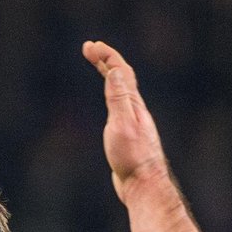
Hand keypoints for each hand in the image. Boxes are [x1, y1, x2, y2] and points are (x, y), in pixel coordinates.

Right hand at [84, 40, 171, 200]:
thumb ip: (118, 98)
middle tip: (88, 48)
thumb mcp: (122, 125)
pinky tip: (109, 100)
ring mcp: (133, 121)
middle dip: (105, 59)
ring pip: (121, 90)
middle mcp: (135, 109)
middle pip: (121, 77)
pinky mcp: (128, 134)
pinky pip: (119, 104)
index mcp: (133, 104)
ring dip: (109, 73)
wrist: (143, 185)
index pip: (120, 71)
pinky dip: (110, 93)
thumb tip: (114, 70)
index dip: (106, 55)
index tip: (89, 46)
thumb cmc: (132, 158)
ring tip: (97, 64)